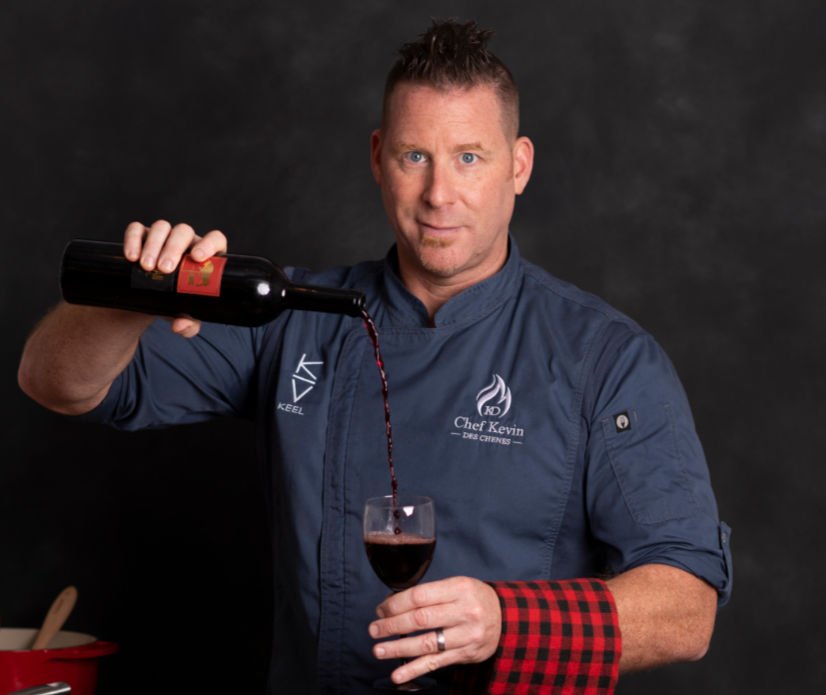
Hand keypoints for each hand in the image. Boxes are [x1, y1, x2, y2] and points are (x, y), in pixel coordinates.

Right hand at [123, 220, 227, 337]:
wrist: (150, 299)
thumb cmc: (177, 302)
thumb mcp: (184, 314)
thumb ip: (188, 324)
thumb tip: (181, 326)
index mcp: (205, 257)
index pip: (215, 240)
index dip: (209, 244)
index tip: (197, 257)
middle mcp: (187, 242)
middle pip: (184, 232)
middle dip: (174, 248)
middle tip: (164, 269)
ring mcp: (164, 236)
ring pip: (162, 228)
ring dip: (153, 244)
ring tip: (146, 267)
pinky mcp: (141, 236)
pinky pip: (137, 229)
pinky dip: (133, 239)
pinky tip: (130, 256)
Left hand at [369, 576, 500, 683]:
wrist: (506, 618)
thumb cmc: (474, 599)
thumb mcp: (457, 585)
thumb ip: (430, 593)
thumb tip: (393, 604)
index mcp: (459, 588)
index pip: (420, 596)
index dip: (396, 604)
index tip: (381, 609)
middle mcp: (464, 611)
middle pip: (420, 619)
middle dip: (391, 625)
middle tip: (374, 629)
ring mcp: (466, 635)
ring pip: (426, 643)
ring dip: (398, 648)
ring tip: (378, 650)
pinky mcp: (465, 654)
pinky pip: (436, 663)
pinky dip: (414, 670)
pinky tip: (398, 675)